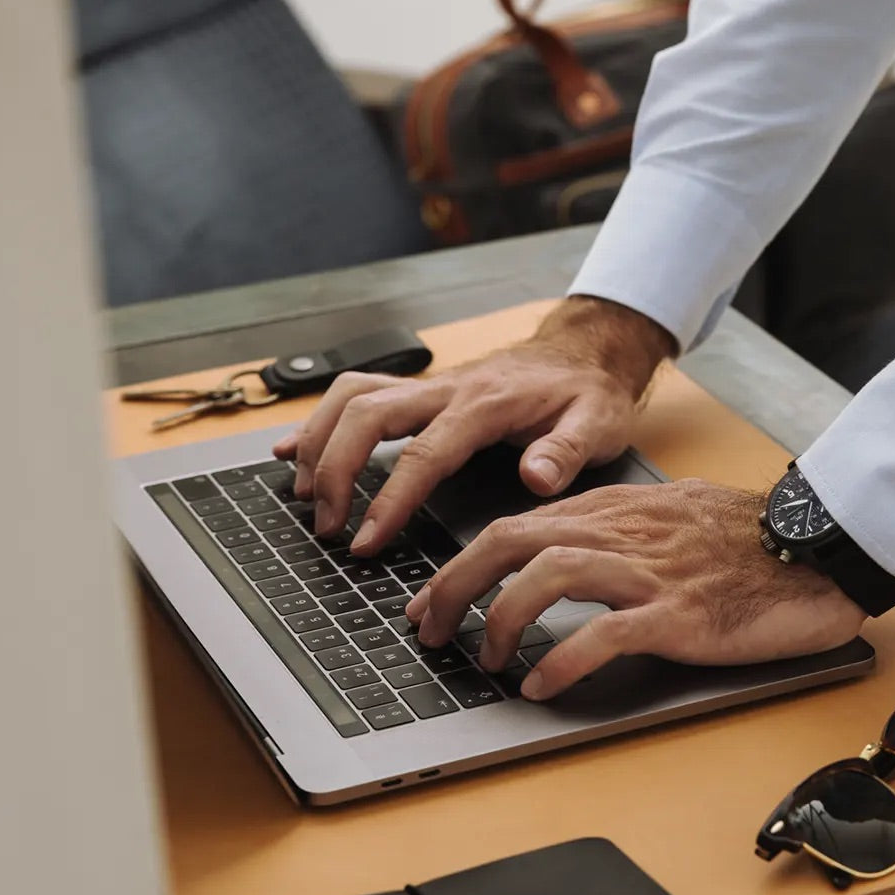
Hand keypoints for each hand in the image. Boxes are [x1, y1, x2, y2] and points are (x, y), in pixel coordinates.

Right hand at [273, 296, 675, 551]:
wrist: (584, 353)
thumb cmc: (587, 393)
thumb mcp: (597, 423)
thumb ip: (567, 451)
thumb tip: (535, 477)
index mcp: (486, 404)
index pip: (424, 453)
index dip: (390, 499)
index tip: (366, 540)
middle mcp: (448, 389)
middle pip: (367, 414)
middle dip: (336, 469)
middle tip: (328, 526)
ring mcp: (430, 387)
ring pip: (351, 396)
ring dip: (319, 441)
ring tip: (304, 494)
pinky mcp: (421, 391)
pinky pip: (358, 394)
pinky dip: (321, 420)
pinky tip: (296, 449)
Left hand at [403, 478, 867, 700]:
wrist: (818, 545)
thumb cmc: (747, 536)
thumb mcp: (670, 514)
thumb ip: (614, 528)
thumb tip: (560, 553)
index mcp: (615, 509)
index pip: (516, 525)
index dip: (462, 563)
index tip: (433, 598)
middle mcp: (622, 532)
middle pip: (513, 541)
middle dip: (456, 584)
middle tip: (430, 629)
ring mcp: (651, 571)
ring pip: (548, 576)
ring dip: (501, 620)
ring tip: (487, 661)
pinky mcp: (681, 614)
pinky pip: (605, 633)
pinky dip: (562, 660)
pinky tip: (542, 685)